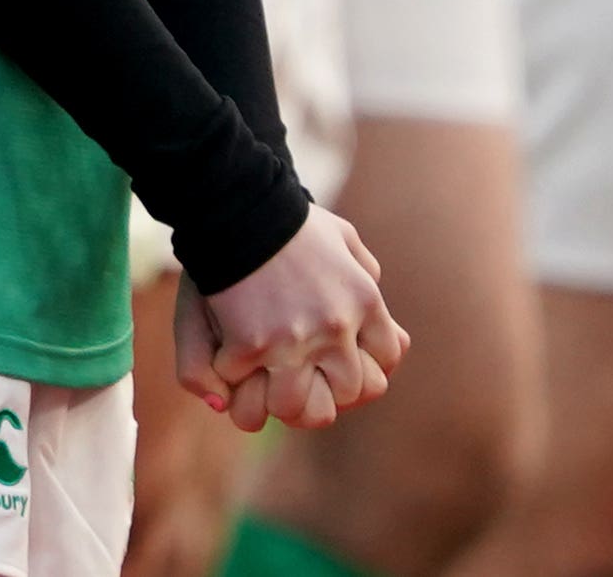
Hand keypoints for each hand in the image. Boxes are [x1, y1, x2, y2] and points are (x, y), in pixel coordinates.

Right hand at [190, 206, 405, 428]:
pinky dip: (229, 375)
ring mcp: (295, 341)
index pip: (387, 360)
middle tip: (296, 378)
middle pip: (347, 395)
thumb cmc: (288, 219)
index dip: (363, 367)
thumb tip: (381, 318)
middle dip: (322, 391)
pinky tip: (225, 354)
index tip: (336, 362)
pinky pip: (242, 386)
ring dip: (275, 399)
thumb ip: (364, 273)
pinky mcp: (252, 345)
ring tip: (260, 382)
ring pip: (296, 409)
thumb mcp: (343, 238)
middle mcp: (337, 327)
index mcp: (365, 300)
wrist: (239, 203)